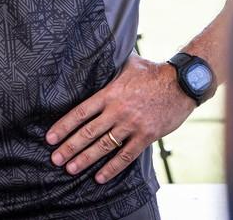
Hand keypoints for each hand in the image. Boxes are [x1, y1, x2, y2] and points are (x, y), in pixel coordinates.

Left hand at [46, 54, 193, 183]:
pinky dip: (112, 168)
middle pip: (88, 132)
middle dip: (69, 147)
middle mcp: (117, 111)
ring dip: (85, 159)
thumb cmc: (153, 71)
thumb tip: (94, 54)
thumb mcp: (128, 63)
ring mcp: (131, 125)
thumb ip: (110, 66)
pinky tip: (99, 177)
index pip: (81, 112)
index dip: (64, 126)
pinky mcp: (146, 136)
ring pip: (103, 146)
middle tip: (55, 159)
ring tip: (70, 169)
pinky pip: (125, 156)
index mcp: (110, 93)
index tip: (50, 138)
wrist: (181, 83)